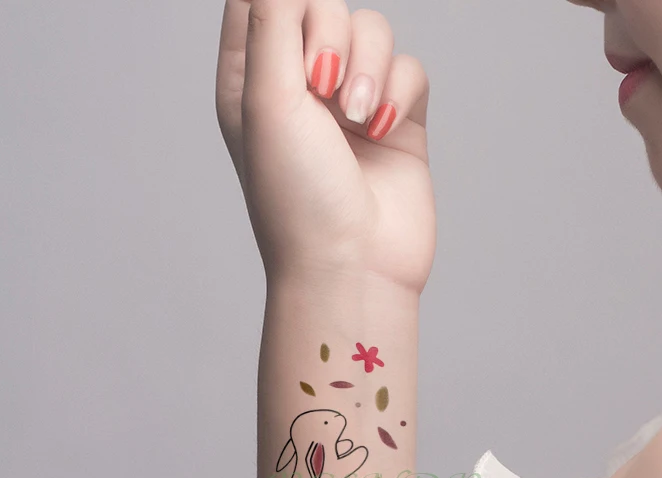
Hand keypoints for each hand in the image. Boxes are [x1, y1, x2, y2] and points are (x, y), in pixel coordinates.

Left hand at [216, 0, 436, 292]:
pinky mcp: (398, 121)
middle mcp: (300, 88)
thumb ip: (275, 17)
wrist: (353, 267)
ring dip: (370, 65)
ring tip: (358, 118)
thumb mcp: (268, 98)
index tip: (296, 20)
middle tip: (323, 85)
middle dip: (330, 33)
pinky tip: (384, 131)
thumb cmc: (298, 198)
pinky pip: (409, 68)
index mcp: (252, 81)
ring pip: (372, 29)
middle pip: (322, 2)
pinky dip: (400, 92)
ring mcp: (352, 104)